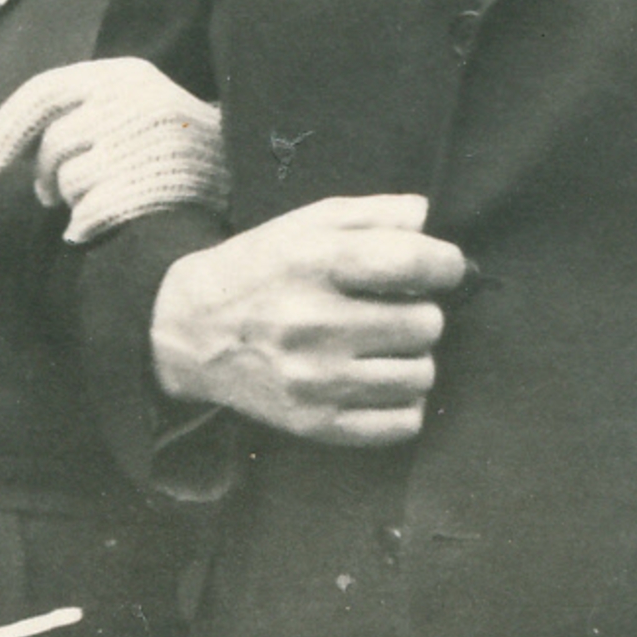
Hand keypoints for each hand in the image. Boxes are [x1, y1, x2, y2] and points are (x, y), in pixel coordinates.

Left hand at [0, 58, 228, 241]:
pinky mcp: (156, 180)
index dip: (3, 134)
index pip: (41, 94)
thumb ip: (81, 114)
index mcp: (123, 74)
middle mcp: (133, 99)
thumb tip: (12, 150)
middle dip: (44, 180)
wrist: (248, 175)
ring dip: (73, 204)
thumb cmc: (177, 148)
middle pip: (53, 146)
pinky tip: (93, 229)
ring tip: (101, 203)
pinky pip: (89, 212)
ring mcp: (147, 141)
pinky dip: (83, 227)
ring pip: (70, 182)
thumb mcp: (134, 109)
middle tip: (52, 196)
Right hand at [151, 193, 466, 445]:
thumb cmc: (262, 269)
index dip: (445, 264)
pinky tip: (378, 380)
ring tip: (385, 346)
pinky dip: (402, 402)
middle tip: (396, 309)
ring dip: (413, 358)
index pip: (413, 263)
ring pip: (421, 375)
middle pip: (426, 323)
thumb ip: (374, 212)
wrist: (191, 331)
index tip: (442, 268)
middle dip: (422, 312)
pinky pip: (401, 422)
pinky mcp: (314, 423)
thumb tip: (429, 217)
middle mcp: (313, 323)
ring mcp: (314, 380)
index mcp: (314, 263)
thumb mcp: (308, 223)